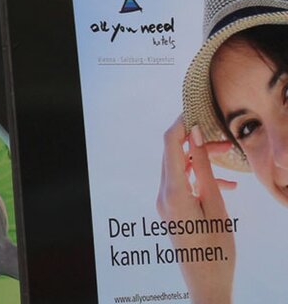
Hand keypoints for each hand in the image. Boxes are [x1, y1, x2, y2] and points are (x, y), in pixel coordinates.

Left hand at [158, 117, 237, 303]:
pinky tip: (226, 187)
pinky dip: (201, 179)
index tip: (198, 110)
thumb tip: (195, 136)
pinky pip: (183, 185)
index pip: (170, 144)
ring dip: (202, 161)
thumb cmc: (216, 248)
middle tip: (225, 141)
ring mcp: (165, 203)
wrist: (206, 282)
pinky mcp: (172, 210)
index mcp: (172, 191)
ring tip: (228, 161)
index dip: (182, 123)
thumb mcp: (215, 205)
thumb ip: (204, 169)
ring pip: (180, 169)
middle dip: (197, 142)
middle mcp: (163, 194)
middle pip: (174, 154)